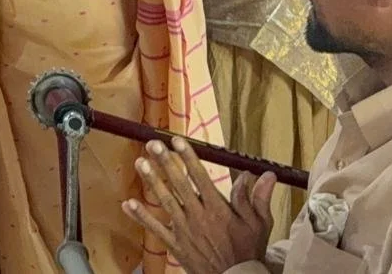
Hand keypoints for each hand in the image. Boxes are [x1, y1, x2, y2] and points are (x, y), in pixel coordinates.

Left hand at [123, 138, 274, 273]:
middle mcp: (198, 216)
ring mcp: (185, 230)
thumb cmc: (248, 251)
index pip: (201, 177)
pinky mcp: (175, 244)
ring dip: (152, 182)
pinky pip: (155, 229)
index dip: (188, 157)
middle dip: (165, 162)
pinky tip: (128, 203)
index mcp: (218, 209)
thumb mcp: (260, 224)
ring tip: (140, 163)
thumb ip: (257, 198)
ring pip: (165, 201)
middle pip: (179, 185)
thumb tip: (263, 174)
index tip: (178, 141)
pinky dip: (141, 217)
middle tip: (153, 144)